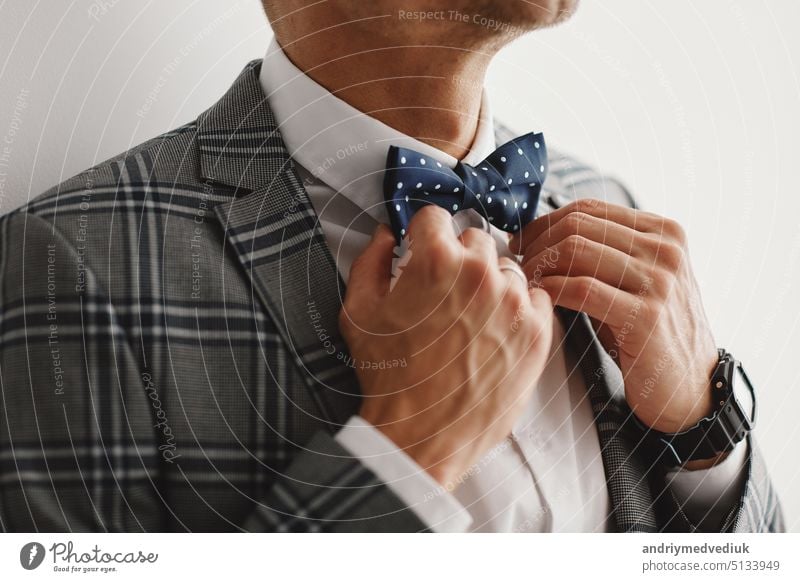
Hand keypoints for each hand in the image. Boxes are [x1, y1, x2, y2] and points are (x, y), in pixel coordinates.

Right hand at [339, 206, 552, 486]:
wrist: (420, 436)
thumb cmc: (388, 377)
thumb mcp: (358, 311)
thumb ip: (370, 260)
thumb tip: (385, 233)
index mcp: (436, 260)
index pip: (436, 216)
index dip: (424, 236)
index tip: (423, 252)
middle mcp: (480, 274)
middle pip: (476, 238)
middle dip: (458, 258)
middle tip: (444, 291)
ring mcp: (514, 303)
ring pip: (507, 267)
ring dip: (490, 281)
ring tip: (470, 315)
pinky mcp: (536, 332)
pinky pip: (536, 297)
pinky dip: (519, 306)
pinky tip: (496, 328)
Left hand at [509, 198, 717, 443]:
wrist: (689, 386)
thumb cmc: (649, 333)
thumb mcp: (635, 280)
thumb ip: (604, 251)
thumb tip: (542, 230)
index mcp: (664, 231)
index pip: (588, 208)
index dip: (545, 223)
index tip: (522, 242)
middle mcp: (666, 249)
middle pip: (578, 226)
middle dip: (537, 243)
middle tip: (518, 265)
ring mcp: (659, 281)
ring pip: (576, 251)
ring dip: (540, 266)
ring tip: (526, 284)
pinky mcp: (646, 315)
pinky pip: (581, 289)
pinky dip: (551, 289)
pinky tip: (540, 300)